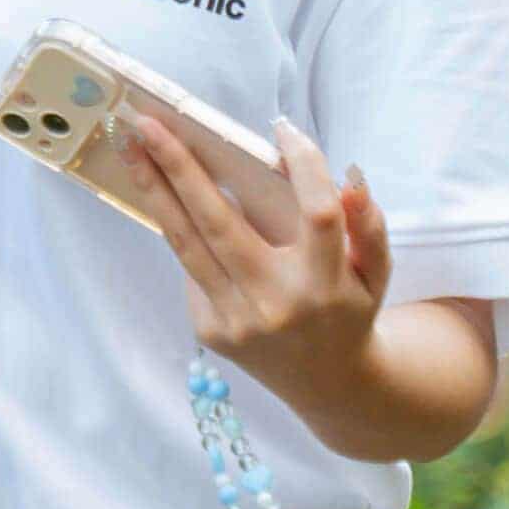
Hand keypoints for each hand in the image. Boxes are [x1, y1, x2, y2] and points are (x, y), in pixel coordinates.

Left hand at [132, 110, 394, 444]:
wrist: (328, 384)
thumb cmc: (350, 310)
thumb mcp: (376, 270)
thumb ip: (368, 224)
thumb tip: (348, 176)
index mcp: (325, 283)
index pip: (317, 214)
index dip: (304, 168)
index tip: (283, 129)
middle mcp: (277, 303)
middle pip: (221, 225)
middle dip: (180, 169)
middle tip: (149, 124)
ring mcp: (238, 322)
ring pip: (188, 246)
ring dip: (155, 193)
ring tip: (132, 148)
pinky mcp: (212, 332)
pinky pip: (191, 271)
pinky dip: (183, 233)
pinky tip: (169, 200)